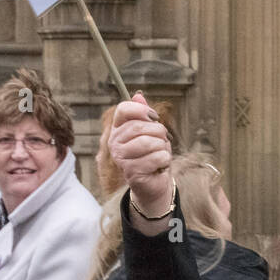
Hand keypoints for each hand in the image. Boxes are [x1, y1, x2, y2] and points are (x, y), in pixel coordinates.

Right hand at [109, 91, 172, 229]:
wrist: (154, 183)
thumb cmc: (153, 155)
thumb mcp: (151, 132)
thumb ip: (144, 115)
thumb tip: (138, 95)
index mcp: (117, 129)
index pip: (123, 109)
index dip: (142, 110)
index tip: (154, 117)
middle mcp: (114, 142)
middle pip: (140, 126)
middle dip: (159, 132)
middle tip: (162, 142)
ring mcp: (121, 158)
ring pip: (150, 142)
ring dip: (163, 148)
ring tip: (160, 155)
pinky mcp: (131, 171)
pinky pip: (157, 158)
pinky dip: (165, 161)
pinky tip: (160, 166)